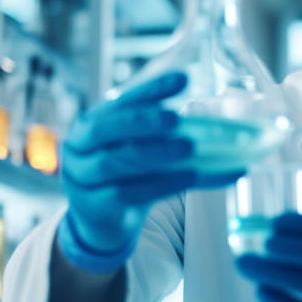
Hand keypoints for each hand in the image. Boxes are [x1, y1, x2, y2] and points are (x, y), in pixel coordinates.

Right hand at [59, 72, 243, 272]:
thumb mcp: (139, 150)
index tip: (182, 79)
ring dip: (156, 153)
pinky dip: (164, 183)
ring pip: (116, 162)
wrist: (101, 222)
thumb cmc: (125, 176)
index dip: (150, 89)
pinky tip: (190, 176)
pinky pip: (129, 193)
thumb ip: (165, 136)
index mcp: (92, 122)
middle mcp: (79, 147)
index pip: (120, 100)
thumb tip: (222, 128)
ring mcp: (82, 178)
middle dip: (143, 121)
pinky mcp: (95, 206)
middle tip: (176, 118)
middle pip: (105, 129)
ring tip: (189, 148)